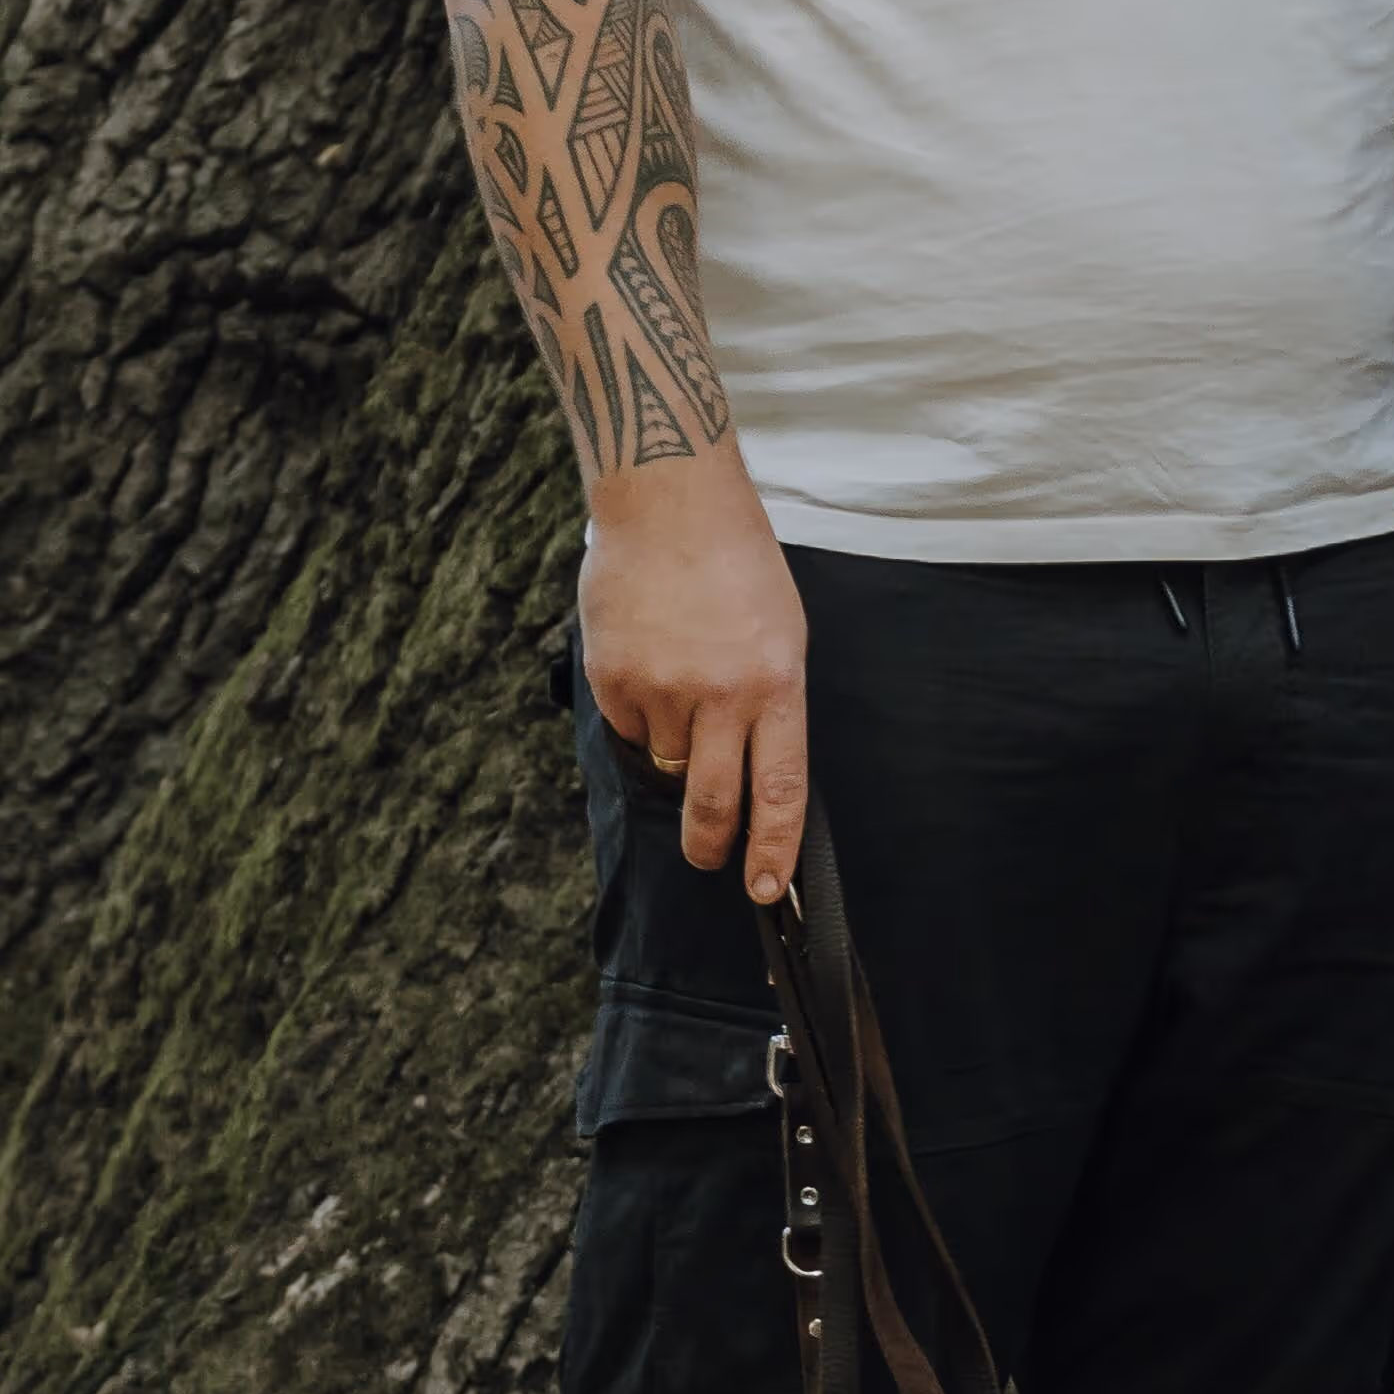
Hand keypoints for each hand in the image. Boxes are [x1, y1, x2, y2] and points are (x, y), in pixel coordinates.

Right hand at [581, 461, 810, 897]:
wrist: (668, 503)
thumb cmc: (737, 567)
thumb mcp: (781, 635)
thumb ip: (767, 706)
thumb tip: (748, 776)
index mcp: (775, 684)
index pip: (779, 790)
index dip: (772, 850)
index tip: (765, 891)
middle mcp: (719, 694)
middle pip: (713, 803)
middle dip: (711, 845)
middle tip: (711, 858)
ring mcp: (661, 689)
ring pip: (667, 762)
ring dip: (675, 746)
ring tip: (683, 682)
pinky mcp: (612, 680)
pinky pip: (629, 728)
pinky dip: (641, 713)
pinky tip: (650, 663)